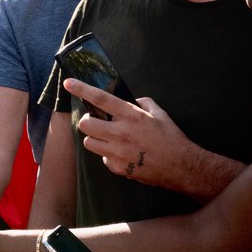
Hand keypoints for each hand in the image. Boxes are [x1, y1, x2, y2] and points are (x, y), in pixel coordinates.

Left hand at [64, 79, 195, 187]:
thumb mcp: (160, 115)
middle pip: (86, 125)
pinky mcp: (118, 168)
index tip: (68, 83)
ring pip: (89, 143)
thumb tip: (134, 100)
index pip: (101, 99)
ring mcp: (118, 152)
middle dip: (89, 122)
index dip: (82, 89)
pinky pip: (103, 159)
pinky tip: (122, 155)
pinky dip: (108, 156)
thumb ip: (144, 103)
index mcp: (131, 116)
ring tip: (109, 139)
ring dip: (96, 139)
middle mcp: (121, 133)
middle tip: (98, 123)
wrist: (182, 168)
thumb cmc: (172, 139)